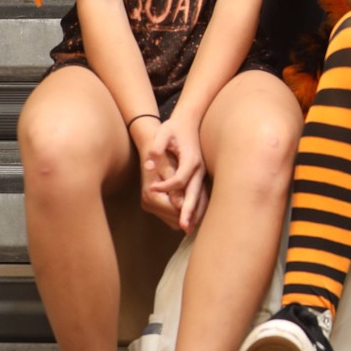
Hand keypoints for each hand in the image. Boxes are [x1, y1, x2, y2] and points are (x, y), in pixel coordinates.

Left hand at [141, 116, 206, 231]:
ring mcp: (201, 174)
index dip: (165, 187)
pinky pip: (200, 196)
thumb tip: (149, 165)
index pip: (178, 180)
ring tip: (187, 228)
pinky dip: (196, 207)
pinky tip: (190, 218)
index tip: (152, 188)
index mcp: (190, 160)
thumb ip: (156, 149)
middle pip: (195, 194)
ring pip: (200, 197)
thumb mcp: (163, 132)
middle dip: (188, 210)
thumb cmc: (174, 128)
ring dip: (194, 212)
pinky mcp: (200, 177)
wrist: (189, 122)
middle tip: (183, 226)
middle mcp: (198, 170)